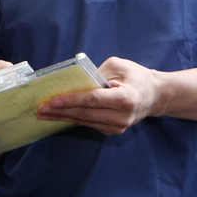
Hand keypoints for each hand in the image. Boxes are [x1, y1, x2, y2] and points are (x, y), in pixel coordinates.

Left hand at [36, 56, 161, 134]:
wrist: (155, 96)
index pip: (93, 100)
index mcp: (125, 98)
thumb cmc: (137, 77)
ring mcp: (117, 127)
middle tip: (41, 108)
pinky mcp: (113, 130)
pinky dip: (73, 119)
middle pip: (85, 113)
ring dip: (63, 117)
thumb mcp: (120, 66)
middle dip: (60, 111)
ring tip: (44, 113)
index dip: (72, 100)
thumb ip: (97, 73)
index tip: (53, 100)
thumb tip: (76, 82)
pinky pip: (89, 124)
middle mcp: (121, 116)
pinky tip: (59, 116)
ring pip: (85, 121)